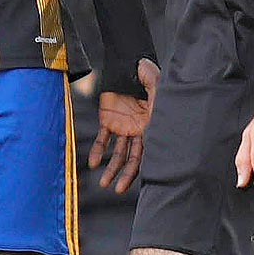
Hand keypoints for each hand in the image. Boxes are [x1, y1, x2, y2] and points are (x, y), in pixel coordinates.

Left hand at [87, 59, 158, 193]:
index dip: (144, 165)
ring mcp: (123, 127)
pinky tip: (93, 163)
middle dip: (126, 174)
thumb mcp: (155, 83)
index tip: (144, 180)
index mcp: (151, 125)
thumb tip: (160, 100)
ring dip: (110, 168)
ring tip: (103, 183)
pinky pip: (103, 138)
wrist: (127, 65)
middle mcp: (138, 130)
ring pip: (118, 153)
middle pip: (133, 157)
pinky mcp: (108, 120)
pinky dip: (98, 150)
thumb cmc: (145, 73)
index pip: (148, 150)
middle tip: (117, 189)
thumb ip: (156, 93)